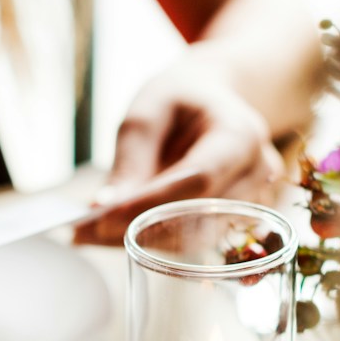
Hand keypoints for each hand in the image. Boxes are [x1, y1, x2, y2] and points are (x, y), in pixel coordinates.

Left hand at [74, 61, 286, 246]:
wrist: (212, 100)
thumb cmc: (180, 99)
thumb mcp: (148, 112)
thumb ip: (129, 159)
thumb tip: (104, 208)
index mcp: (241, 134)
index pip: (198, 179)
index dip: (151, 203)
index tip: (102, 218)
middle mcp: (257, 172)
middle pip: (198, 217)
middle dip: (137, 228)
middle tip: (82, 232)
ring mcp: (254, 200)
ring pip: (195, 238)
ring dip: (139, 241)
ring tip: (89, 233)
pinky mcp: (238, 221)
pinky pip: (193, 241)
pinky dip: (150, 241)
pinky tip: (114, 233)